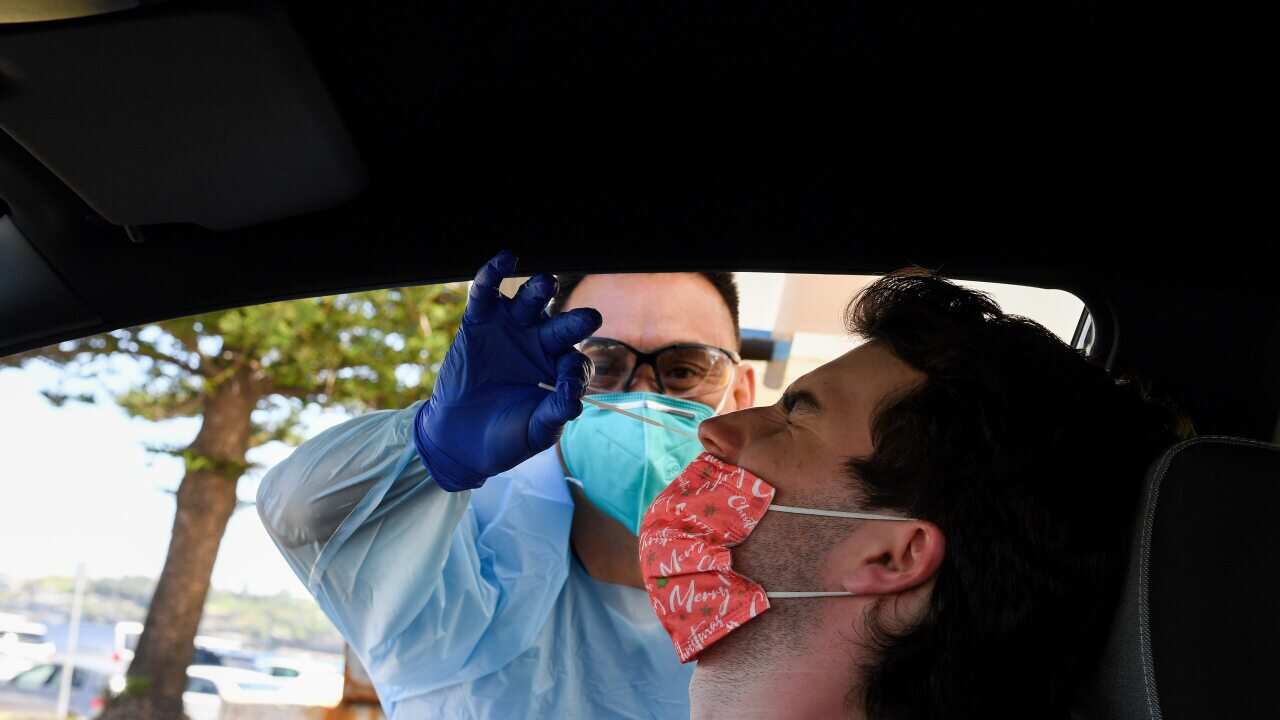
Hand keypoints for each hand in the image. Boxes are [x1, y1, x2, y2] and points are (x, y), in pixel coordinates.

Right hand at [414, 251, 601, 490]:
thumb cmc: (505, 438)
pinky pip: (486, 295)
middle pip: (563, 326)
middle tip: (591, 318)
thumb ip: (553, 415)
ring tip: (545, 284)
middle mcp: (541, 345)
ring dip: (539, 290)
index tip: (567, 389)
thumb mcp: (535, 433)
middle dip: (576, 321)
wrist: (459, 442)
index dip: (575, 373)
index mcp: (560, 371)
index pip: (576, 363)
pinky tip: (504, 260)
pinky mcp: (479, 322)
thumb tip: (573, 400)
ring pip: (530, 302)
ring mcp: (511, 331)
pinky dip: (492, 275)